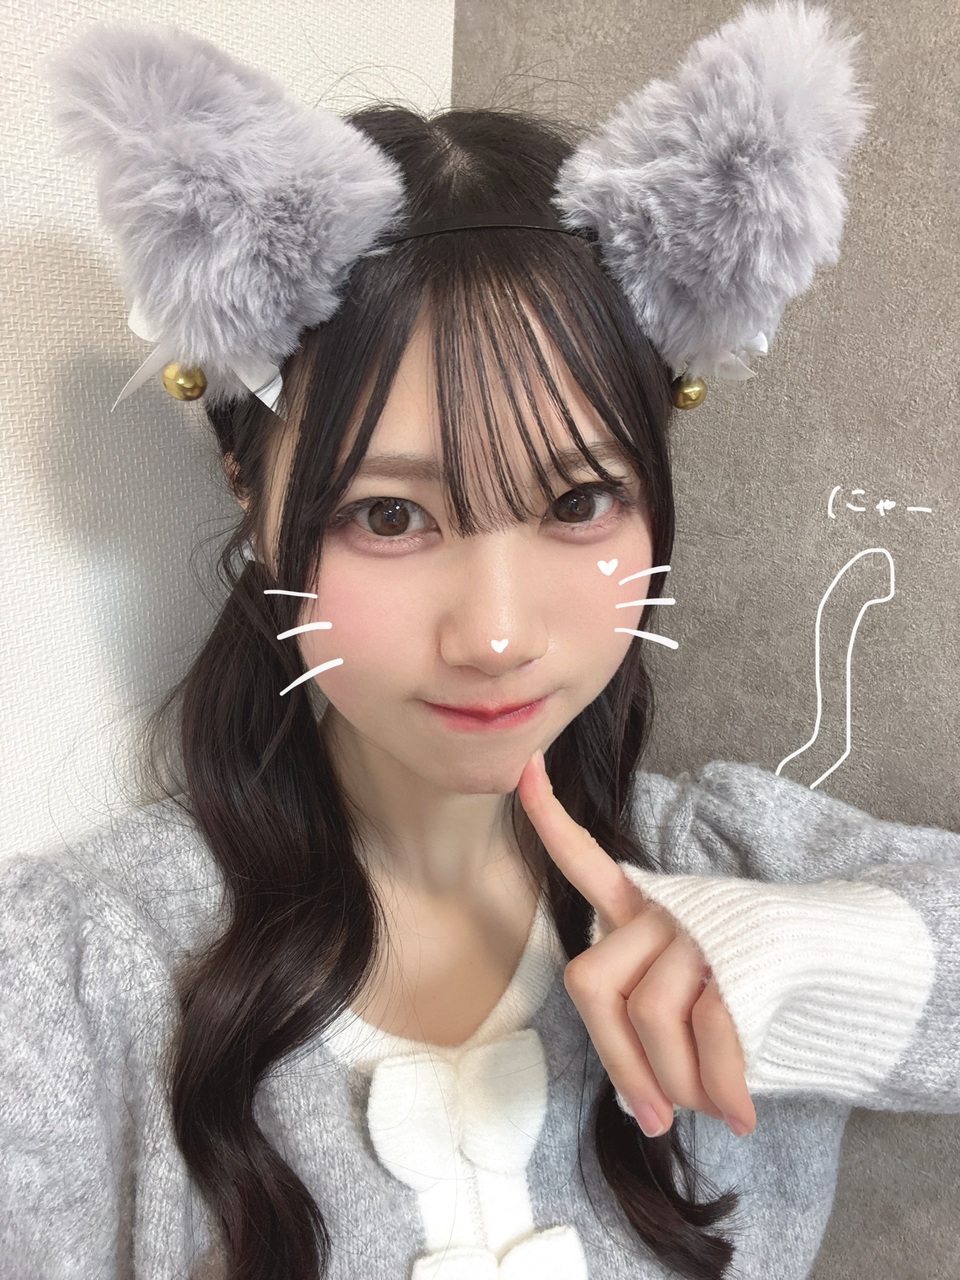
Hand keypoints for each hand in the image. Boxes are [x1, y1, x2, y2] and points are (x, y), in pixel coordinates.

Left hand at [516, 748, 756, 1138]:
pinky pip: (713, 1028)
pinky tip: (738, 1114)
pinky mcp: (741, 952)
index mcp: (639, 906)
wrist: (827, 957)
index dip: (549, 818)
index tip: (523, 769)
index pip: (583, 859)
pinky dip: (722, 1087)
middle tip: (652, 1114)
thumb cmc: (736, 984)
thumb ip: (645, 1029)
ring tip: (707, 1110)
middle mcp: (661, 908)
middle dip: (620, 1064)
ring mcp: (699, 926)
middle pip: (595, 987)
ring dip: (678, 1085)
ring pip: (653, 1015)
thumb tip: (643, 1110)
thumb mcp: (678, 993)